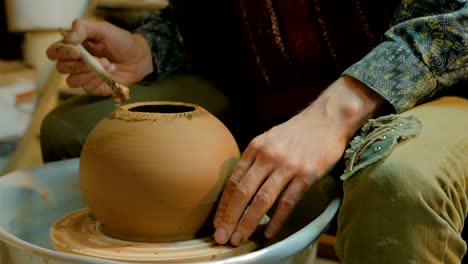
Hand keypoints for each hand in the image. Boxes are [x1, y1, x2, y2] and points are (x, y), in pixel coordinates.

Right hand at [47, 19, 152, 95]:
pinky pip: (86, 88)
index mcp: (72, 47)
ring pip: (72, 81)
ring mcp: (83, 76)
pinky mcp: (93, 88)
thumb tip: (69, 38)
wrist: (139, 57)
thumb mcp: (102, 29)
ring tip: (108, 64)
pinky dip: (99, 80)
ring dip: (90, 73)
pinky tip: (111, 71)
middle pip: (61, 68)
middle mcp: (74, 62)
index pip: (53, 52)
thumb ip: (83, 28)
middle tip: (99, 59)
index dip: (61, 53)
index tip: (77, 51)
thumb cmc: (120, 41)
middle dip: (79, 65)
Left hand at [213, 76, 384, 245]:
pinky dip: (277, 220)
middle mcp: (268, 156)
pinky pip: (288, 201)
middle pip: (243, 192)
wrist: (327, 118)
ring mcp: (287, 165)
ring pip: (262, 200)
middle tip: (222, 237)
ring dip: (248, 222)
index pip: (234, 181)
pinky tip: (269, 232)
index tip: (217, 222)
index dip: (224, 205)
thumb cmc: (298, 131)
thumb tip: (241, 185)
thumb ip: (255, 159)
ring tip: (240, 238)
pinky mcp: (307, 174)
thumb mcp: (269, 139)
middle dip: (230, 218)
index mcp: (256, 147)